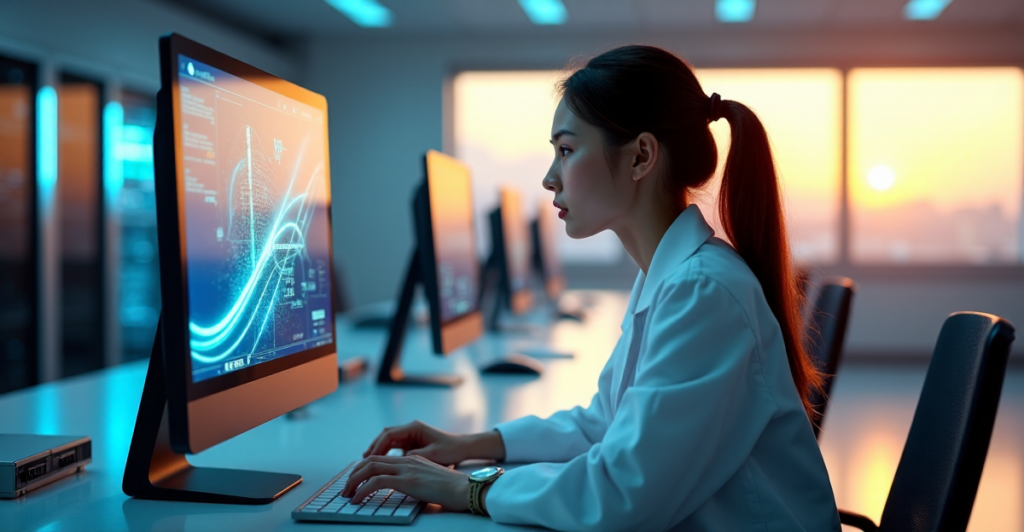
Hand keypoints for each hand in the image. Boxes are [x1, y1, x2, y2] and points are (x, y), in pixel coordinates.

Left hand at [341, 455, 469, 510]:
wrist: (466, 489)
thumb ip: (416, 480)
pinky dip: (362, 490)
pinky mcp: (407, 480)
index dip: (364, 468)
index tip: (356, 481)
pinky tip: (356, 499)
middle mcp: (407, 460)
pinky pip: (376, 482)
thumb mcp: (430, 480)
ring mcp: (407, 469)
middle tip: (345, 489)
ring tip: (346, 494)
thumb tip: (405, 489)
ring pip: (370, 468)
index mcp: (412, 459)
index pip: (380, 459)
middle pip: (371, 461)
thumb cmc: (453, 489)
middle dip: (354, 474)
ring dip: (353, 481)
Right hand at [363, 421, 505, 465]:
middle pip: (385, 436)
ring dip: (378, 451)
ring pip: (388, 441)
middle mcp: (411, 428)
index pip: (389, 435)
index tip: (369, 458)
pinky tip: (381, 464)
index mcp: (414, 427)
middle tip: (363, 461)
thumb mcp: (432, 455)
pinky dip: (386, 454)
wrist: (464, 447)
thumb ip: (414, 456)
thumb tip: (397, 462)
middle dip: (374, 448)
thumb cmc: (451, 449)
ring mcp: (411, 435)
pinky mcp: (412, 442)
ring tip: (367, 463)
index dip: (377, 446)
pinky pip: (394, 447)